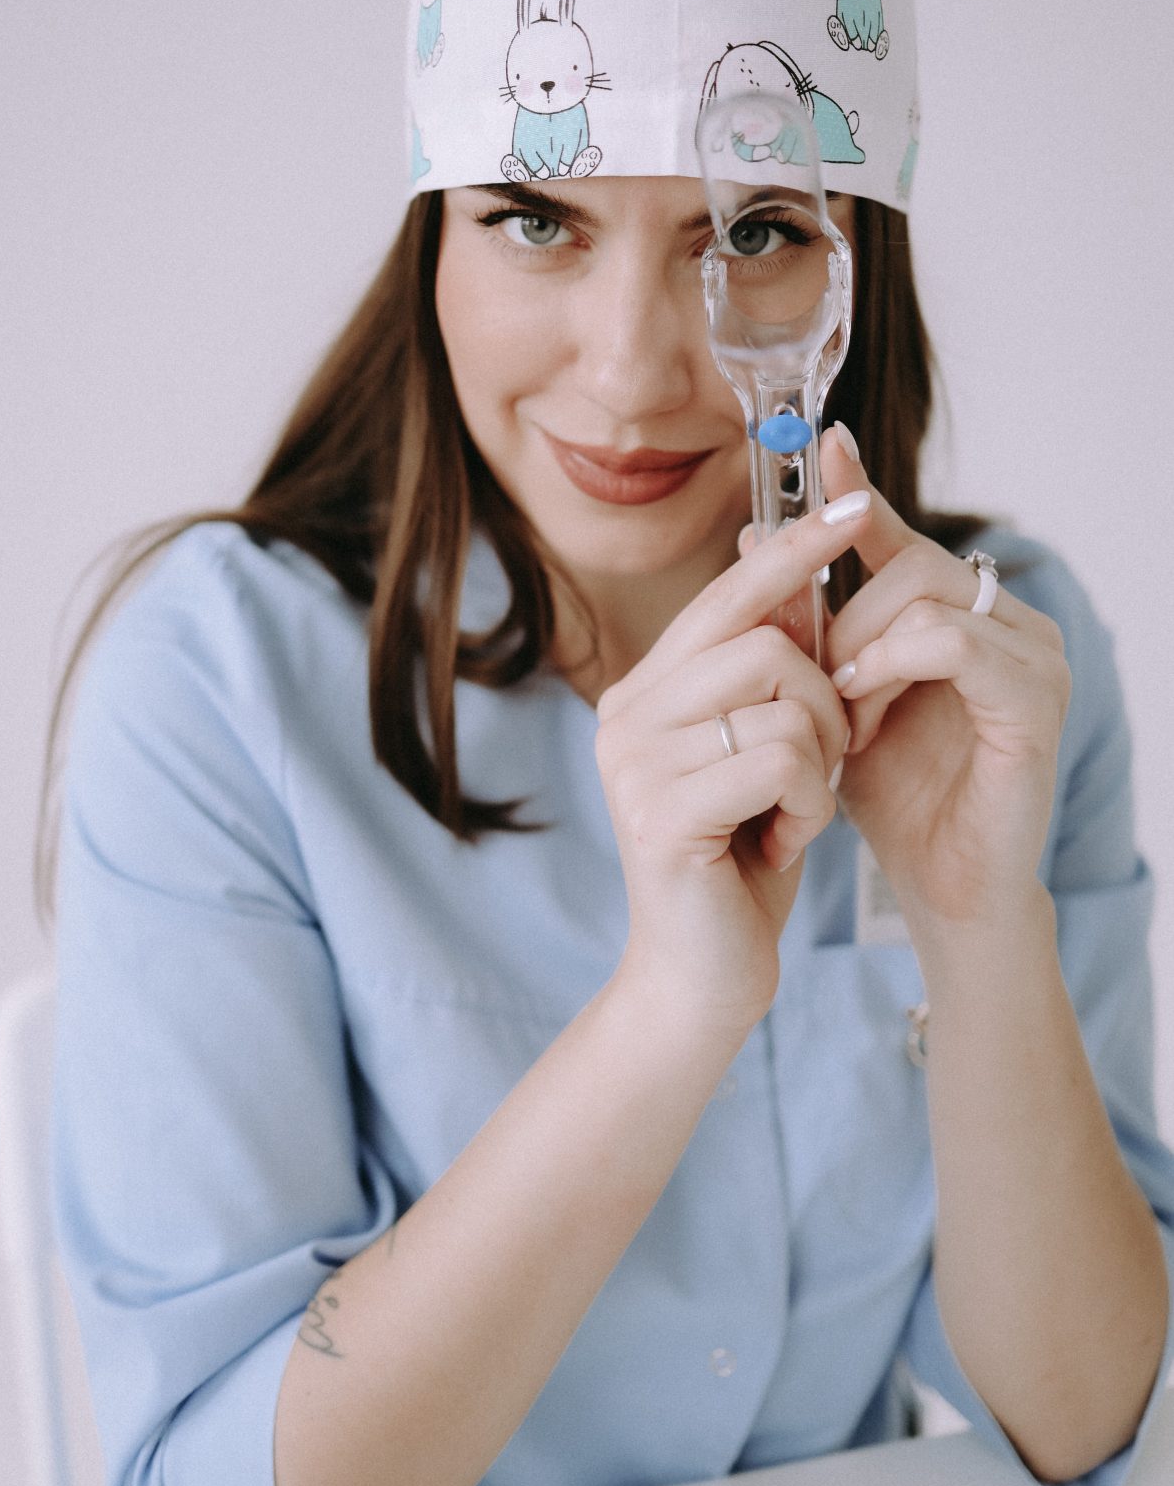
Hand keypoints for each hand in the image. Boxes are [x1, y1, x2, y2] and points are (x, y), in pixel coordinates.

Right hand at [597, 497, 862, 1041]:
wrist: (700, 978)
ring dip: (819, 762)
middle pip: (767, 641)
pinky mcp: (659, 811)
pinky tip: (780, 844)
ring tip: (792, 812)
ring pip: (782, 700)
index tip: (859, 508)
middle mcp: (626, 713)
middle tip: (821, 763)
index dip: (796, 550)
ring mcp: (634, 761)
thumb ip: (773, 668)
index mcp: (647, 689)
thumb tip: (796, 562)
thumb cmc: (739, 859)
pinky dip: (807, 805)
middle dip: (827, 702)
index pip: (730, 593)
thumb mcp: (767, 749)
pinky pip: (780, 761)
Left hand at [805, 428, 1069, 931]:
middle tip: (819, 689)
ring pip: (925, 596)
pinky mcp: (1035, 701)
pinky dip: (893, 666)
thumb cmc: (894, 797)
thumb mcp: (836, 696)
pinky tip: (863, 713)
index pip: (903, 535)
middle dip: (844, 621)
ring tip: (843, 719)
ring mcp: (1033, 658)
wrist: (940, 887)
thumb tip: (750, 537)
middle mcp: (1010, 623)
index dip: (857, 496)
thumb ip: (809, 622)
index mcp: (964, 615)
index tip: (820, 445)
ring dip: (862, 653)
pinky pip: (952, 642)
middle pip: (910, 563)